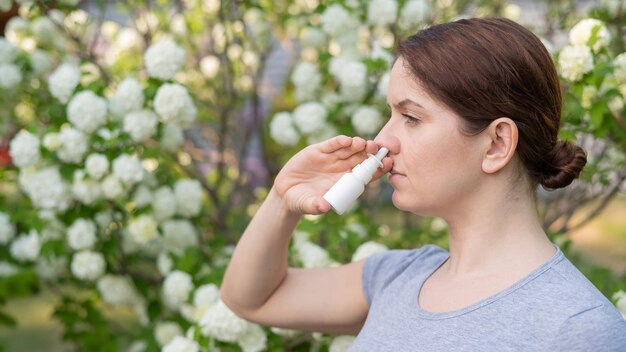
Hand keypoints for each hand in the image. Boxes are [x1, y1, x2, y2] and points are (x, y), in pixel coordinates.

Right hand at [273, 135, 392, 214]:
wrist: (286, 192)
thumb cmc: (303, 201)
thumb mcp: (309, 205)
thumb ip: (316, 206)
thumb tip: (324, 207)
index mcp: (346, 183)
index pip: (367, 174)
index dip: (377, 169)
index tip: (387, 164)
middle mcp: (341, 168)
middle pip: (362, 158)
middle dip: (371, 153)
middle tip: (378, 149)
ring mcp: (331, 159)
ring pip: (349, 149)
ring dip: (358, 145)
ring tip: (364, 144)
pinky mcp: (319, 151)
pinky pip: (332, 145)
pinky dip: (339, 142)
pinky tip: (346, 140)